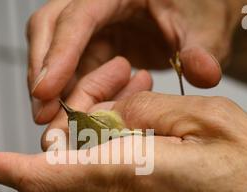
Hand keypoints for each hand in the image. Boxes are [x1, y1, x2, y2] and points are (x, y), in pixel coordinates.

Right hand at [27, 0, 242, 122]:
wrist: (200, 15)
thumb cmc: (201, 13)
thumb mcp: (205, 30)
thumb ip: (201, 51)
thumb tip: (204, 73)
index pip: (77, 17)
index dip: (58, 54)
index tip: (45, 92)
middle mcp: (96, 2)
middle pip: (48, 27)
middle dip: (41, 71)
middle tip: (42, 114)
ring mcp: (92, 25)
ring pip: (51, 50)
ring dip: (48, 88)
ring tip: (52, 125)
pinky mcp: (92, 45)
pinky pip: (69, 68)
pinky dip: (65, 93)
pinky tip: (69, 117)